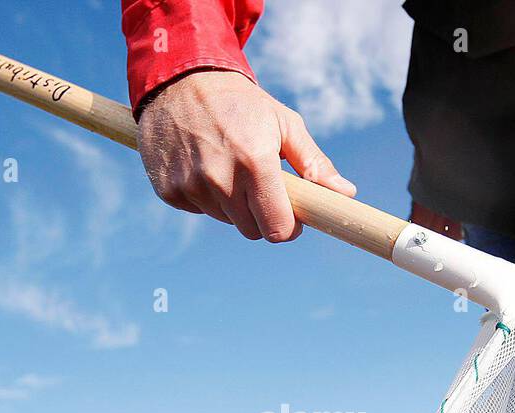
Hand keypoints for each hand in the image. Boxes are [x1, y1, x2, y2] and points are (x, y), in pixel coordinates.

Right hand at [137, 70, 355, 241]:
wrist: (180, 80)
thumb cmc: (242, 103)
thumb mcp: (284, 123)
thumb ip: (314, 163)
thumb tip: (345, 194)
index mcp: (255, 163)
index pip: (278, 228)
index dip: (289, 226)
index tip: (291, 213)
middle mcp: (220, 180)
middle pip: (253, 230)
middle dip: (263, 214)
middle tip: (260, 184)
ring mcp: (191, 187)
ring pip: (226, 220)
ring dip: (234, 204)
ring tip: (229, 166)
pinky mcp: (168, 191)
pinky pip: (199, 210)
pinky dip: (206, 197)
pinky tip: (204, 165)